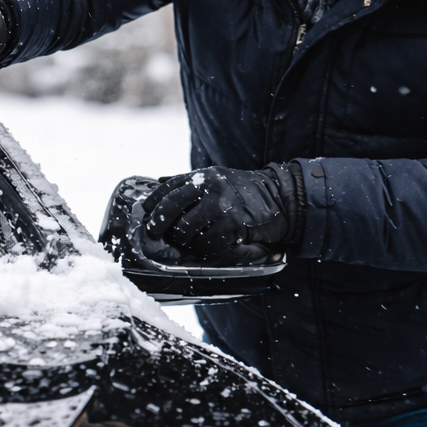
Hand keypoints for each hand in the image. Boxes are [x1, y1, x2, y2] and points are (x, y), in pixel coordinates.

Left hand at [141, 164, 304, 260]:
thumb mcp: (216, 178)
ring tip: (193, 243)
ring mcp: (221, 205)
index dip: (152, 206)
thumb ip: (189, 183)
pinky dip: (208, 250)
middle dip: (160, 227)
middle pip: (170, 211)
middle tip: (157, 236)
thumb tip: (159, 183)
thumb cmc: (244, 191)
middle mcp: (209, 187)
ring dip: (186, 242)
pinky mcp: (234, 224)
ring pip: (187, 231)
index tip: (146, 217)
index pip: (167, 190)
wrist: (280, 198)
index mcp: (202, 177)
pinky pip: (208, 244)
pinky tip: (214, 247)